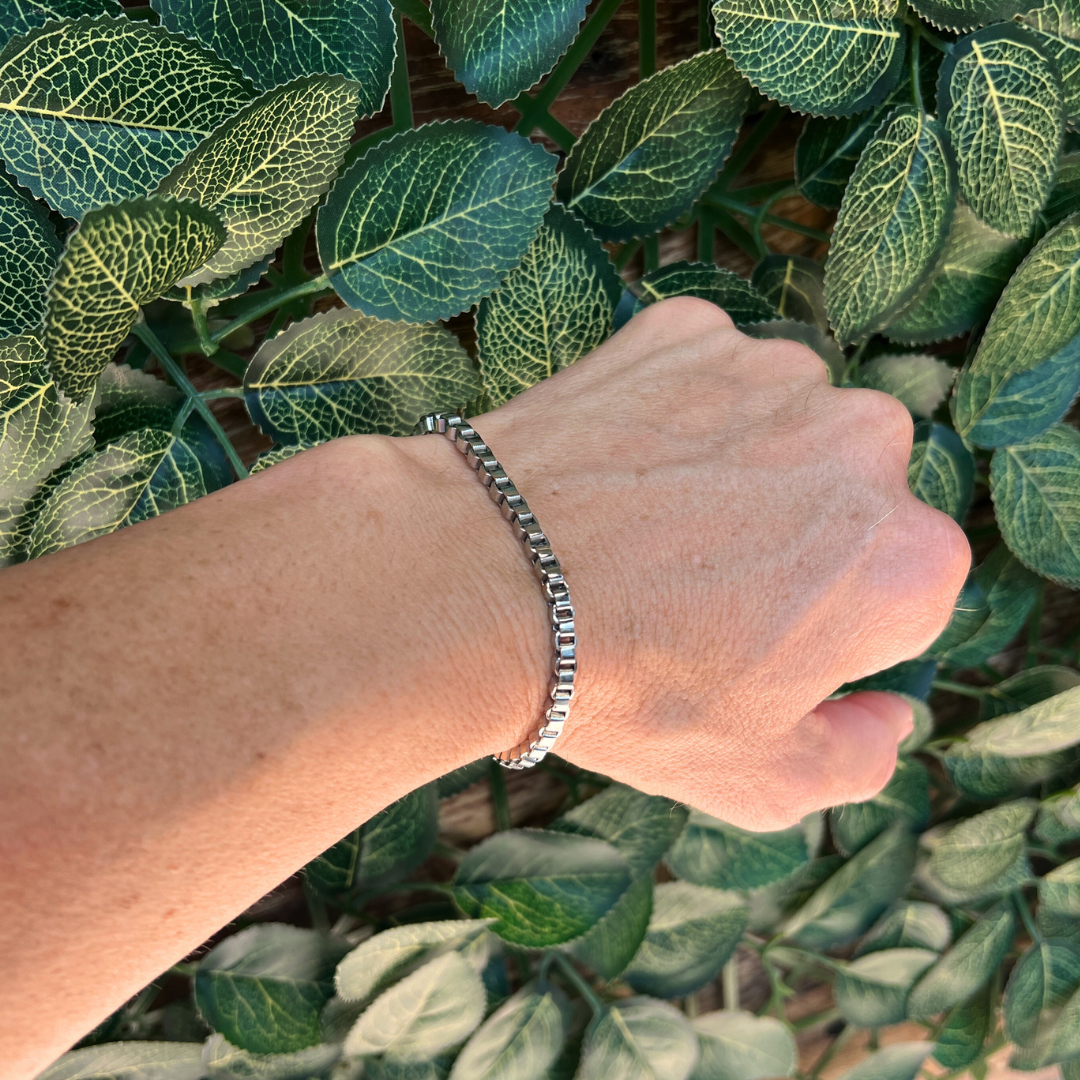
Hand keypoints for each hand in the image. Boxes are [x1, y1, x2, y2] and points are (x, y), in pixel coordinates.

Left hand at [470, 298, 968, 829]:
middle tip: (693, 581)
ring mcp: (772, 374)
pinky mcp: (689, 333)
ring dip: (737, 468)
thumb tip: (889, 717)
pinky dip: (673, 416)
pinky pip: (704, 379)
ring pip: (781, 429)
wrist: (477, 581)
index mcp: (906, 562)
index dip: (824, 628)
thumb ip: (855, 757)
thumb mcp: (752, 776)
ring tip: (647, 525)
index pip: (899, 596)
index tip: (751, 638)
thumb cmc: (616, 686)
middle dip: (793, 539)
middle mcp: (865, 444)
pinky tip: (616, 470)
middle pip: (848, 502)